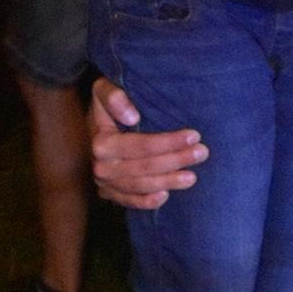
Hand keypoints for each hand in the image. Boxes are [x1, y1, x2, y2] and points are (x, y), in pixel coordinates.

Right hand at [90, 77, 207, 208]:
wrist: (90, 124)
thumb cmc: (105, 104)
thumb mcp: (103, 90)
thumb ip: (113, 97)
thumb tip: (132, 117)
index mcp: (101, 143)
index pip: (139, 146)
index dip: (167, 142)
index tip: (194, 135)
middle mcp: (101, 167)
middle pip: (144, 167)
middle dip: (175, 160)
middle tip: (202, 153)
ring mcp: (105, 183)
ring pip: (140, 186)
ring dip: (168, 182)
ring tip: (192, 176)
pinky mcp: (109, 194)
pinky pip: (129, 202)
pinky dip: (146, 202)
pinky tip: (166, 196)